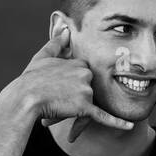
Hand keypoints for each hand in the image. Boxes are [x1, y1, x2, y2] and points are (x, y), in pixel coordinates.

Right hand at [13, 28, 133, 140]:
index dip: (72, 81)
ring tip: (57, 104)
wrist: (26, 97)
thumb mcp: (42, 57)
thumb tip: (65, 29)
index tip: (60, 84)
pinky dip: (117, 122)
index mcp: (78, 63)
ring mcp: (86, 91)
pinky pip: (103, 116)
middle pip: (88, 87)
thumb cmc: (31, 79)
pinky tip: (129, 125)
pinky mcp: (85, 108)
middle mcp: (85, 75)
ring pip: (89, 101)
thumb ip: (56, 43)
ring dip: (76, 106)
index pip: (83, 74)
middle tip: (57, 95)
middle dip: (75, 93)